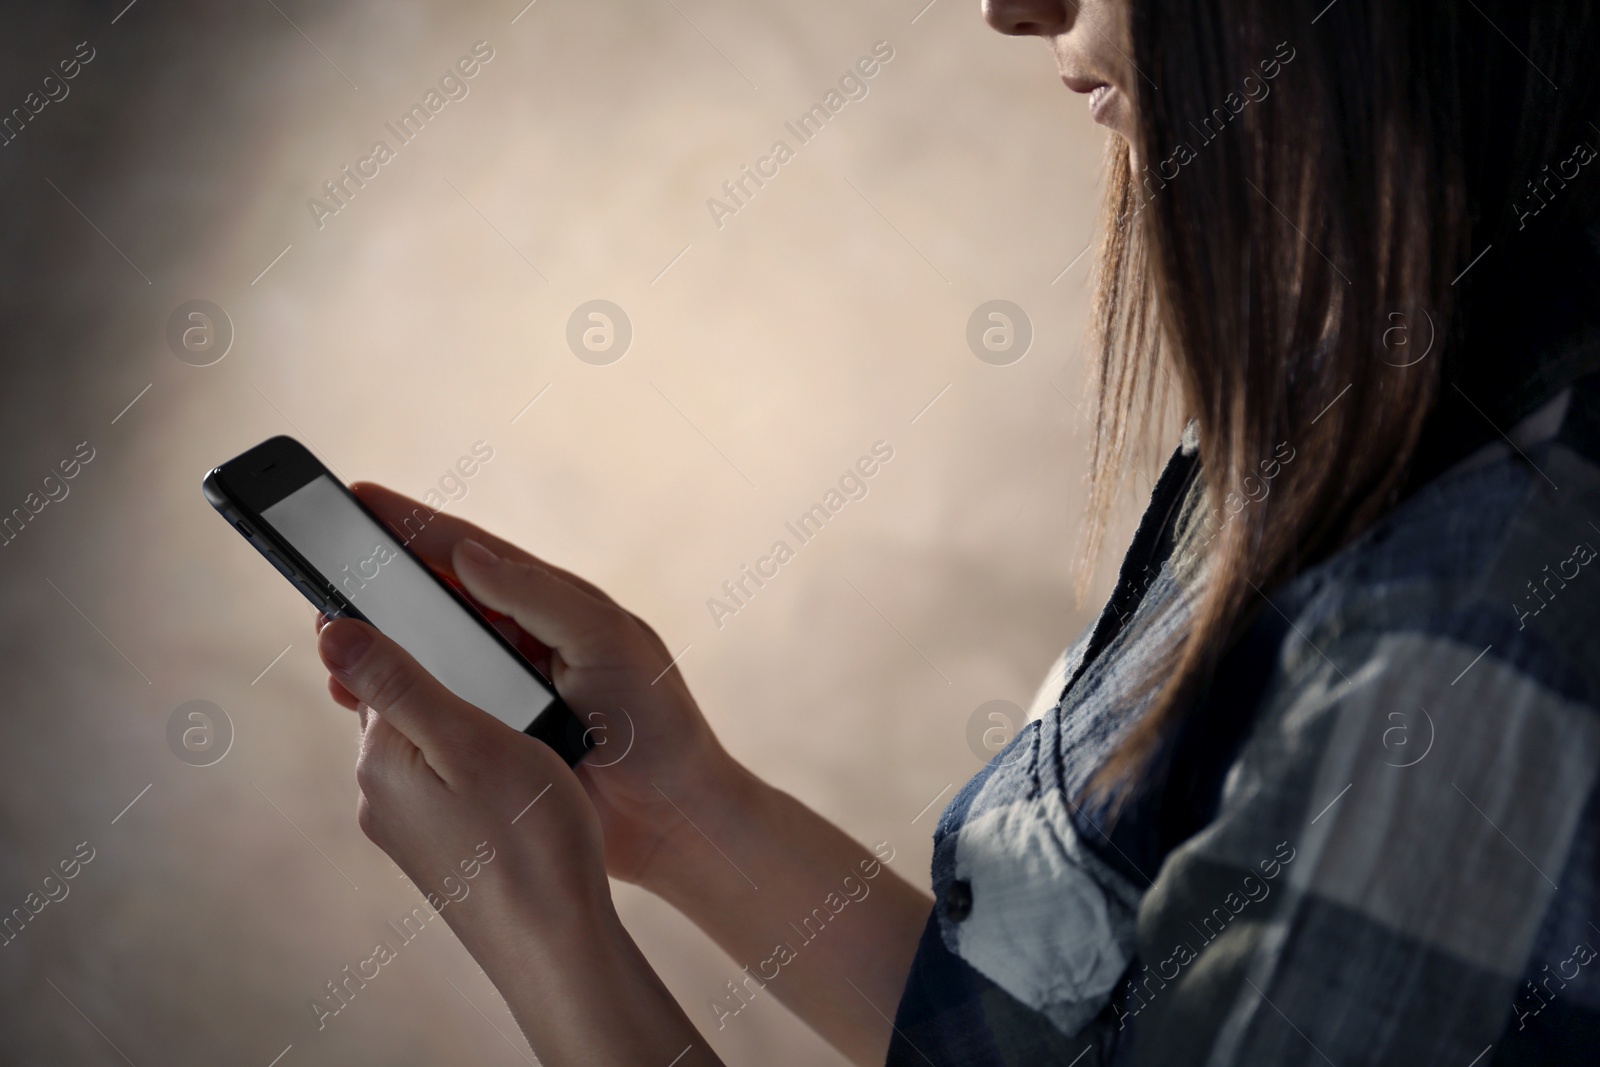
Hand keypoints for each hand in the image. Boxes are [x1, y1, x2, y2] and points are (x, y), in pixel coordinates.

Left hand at [316, 616, 609, 939]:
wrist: (557, 948)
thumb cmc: (528, 841)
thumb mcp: (469, 741)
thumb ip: (400, 682)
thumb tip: (330, 630)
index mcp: (380, 759)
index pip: (380, 666)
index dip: (419, 631)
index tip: (459, 613)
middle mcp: (379, 795)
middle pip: (405, 704)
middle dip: (448, 681)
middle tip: (513, 672)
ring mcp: (407, 830)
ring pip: (429, 745)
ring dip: (468, 726)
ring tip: (527, 729)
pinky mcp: (437, 852)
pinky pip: (447, 784)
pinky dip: (478, 766)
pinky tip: (521, 778)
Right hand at [325, 483, 745, 888]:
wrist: (674, 816)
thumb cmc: (656, 722)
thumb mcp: (607, 644)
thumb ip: (540, 599)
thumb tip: (470, 555)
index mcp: (552, 604)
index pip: (471, 552)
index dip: (415, 524)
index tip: (359, 497)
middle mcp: (521, 639)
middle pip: (436, 598)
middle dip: (380, 581)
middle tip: (322, 569)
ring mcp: (502, 690)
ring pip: (425, 654)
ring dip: (378, 643)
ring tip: (327, 633)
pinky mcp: (491, 738)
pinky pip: (430, 708)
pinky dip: (392, 698)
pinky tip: (357, 698)